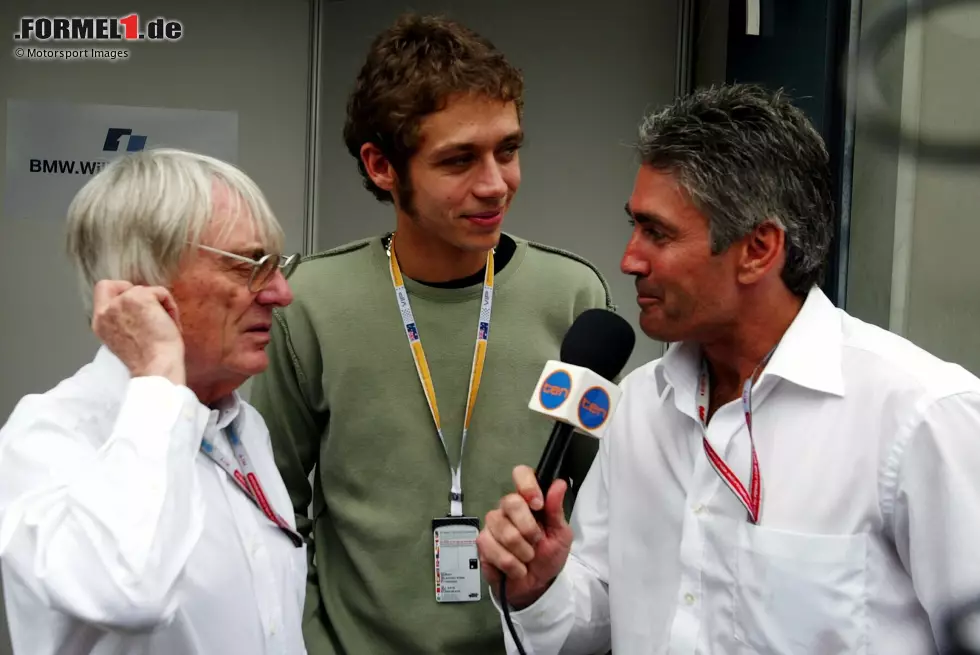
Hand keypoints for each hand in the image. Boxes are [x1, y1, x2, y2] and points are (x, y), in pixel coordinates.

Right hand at [91, 280, 185, 384]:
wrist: (156, 368)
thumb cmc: (149, 361)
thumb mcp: (125, 338)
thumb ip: (123, 320)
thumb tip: (140, 309)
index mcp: (100, 323)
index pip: (103, 289)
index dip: (122, 291)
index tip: (138, 307)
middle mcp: (106, 311)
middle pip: (125, 285)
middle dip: (143, 296)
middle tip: (155, 314)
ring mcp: (121, 302)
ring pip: (145, 290)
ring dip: (159, 306)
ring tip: (165, 327)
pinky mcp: (139, 297)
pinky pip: (160, 292)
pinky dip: (170, 306)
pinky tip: (171, 325)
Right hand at [477, 465, 573, 608]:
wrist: (538, 585)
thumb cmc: (549, 556)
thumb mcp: (560, 534)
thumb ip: (556, 510)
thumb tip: (559, 484)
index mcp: (528, 501)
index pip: (521, 475)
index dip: (527, 486)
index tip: (538, 504)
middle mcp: (508, 509)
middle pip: (510, 502)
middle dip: (528, 527)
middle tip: (536, 541)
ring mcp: (493, 525)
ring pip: (501, 528)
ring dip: (520, 549)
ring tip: (527, 558)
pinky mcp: (482, 544)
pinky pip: (490, 546)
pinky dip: (509, 562)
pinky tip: (516, 568)